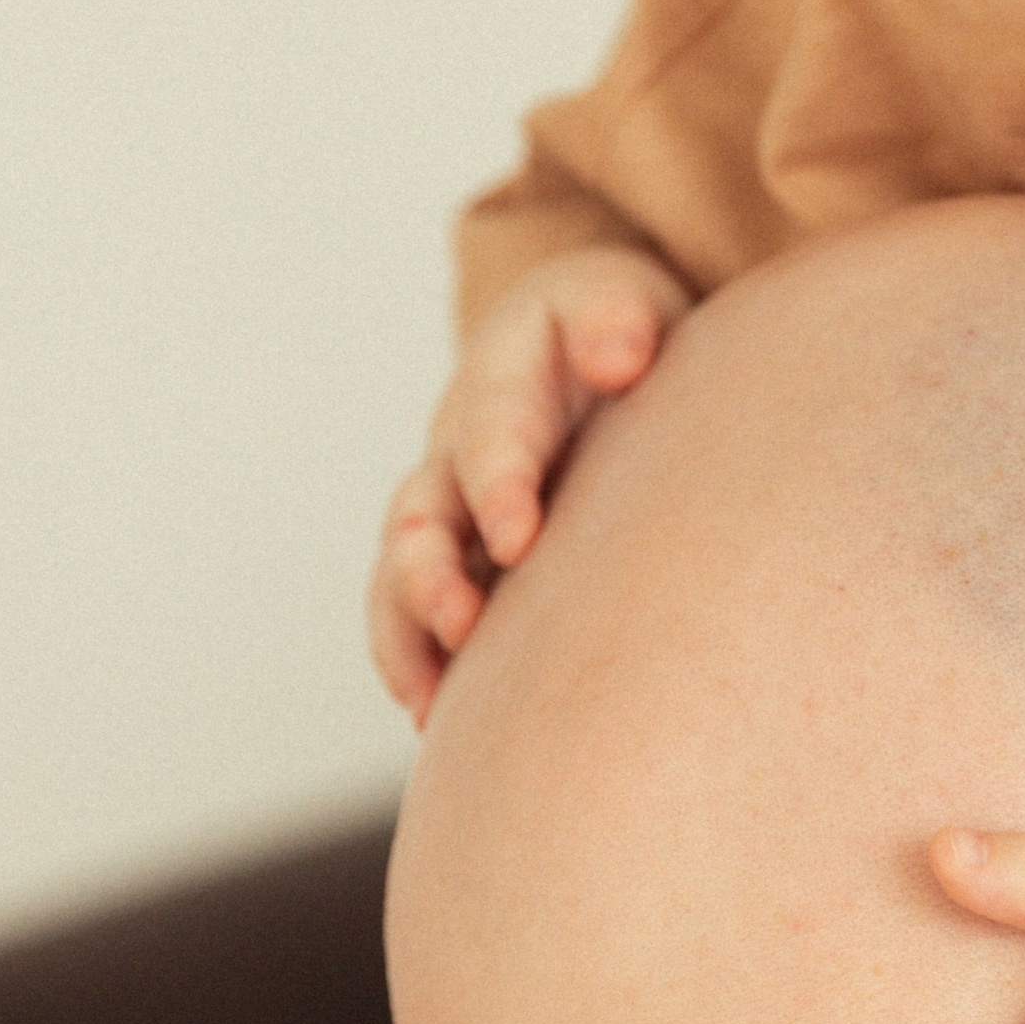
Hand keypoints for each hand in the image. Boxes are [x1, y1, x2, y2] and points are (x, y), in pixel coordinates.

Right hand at [366, 245, 687, 721]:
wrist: (586, 346)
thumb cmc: (618, 329)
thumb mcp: (625, 301)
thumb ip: (618, 320)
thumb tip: (620, 356)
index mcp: (502, 380)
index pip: (493, 428)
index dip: (497, 482)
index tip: (517, 537)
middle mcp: (457, 452)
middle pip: (421, 513)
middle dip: (431, 571)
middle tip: (461, 622)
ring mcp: (448, 512)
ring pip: (399, 577)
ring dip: (408, 634)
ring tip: (428, 700)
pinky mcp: (459, 563)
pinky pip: (414, 618)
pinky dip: (416, 666)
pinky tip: (438, 722)